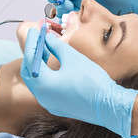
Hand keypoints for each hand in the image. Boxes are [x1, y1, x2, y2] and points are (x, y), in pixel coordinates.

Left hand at [20, 28, 137, 137]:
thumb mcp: (73, 58)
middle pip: (29, 73)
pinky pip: (45, 89)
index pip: (30, 60)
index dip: (31, 43)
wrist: (108, 106)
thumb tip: (47, 38)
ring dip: (38, 65)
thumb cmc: (91, 80)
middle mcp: (42, 97)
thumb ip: (56, 46)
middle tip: (37, 39)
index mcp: (44, 84)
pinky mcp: (57, 106)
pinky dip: (45, 75)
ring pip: (36, 82)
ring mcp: (49, 104)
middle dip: (32, 54)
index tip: (33, 31)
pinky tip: (53, 66)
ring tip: (46, 49)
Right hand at [47, 0, 137, 22]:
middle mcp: (79, 6)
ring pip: (63, 19)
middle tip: (66, 5)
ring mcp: (84, 19)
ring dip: (62, 16)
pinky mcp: (88, 31)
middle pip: (58, 6)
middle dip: (57, 5)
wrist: (135, 10)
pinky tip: (74, 26)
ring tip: (71, 14)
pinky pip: (74, 31)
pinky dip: (69, 29)